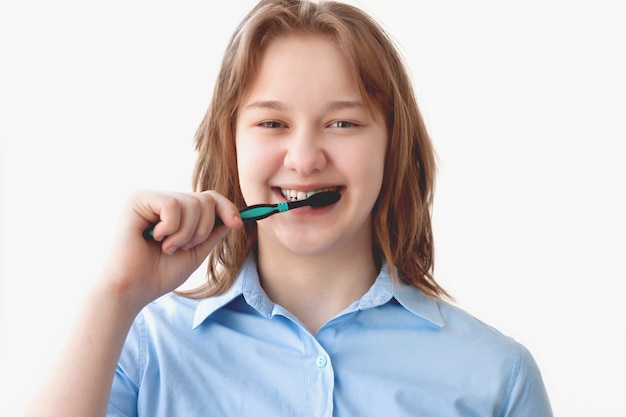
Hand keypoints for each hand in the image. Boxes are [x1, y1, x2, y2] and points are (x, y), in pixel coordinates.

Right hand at [100, 190, 242, 311]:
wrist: (131, 290)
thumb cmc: (158, 275)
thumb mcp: (195, 253)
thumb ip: (213, 234)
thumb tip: (235, 218)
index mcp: (177, 213)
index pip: (209, 198)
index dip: (227, 208)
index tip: (238, 224)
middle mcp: (164, 201)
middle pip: (205, 199)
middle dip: (203, 230)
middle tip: (182, 248)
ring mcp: (151, 198)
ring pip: (193, 202)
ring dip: (186, 233)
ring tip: (167, 247)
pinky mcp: (138, 199)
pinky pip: (173, 204)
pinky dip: (171, 228)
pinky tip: (154, 239)